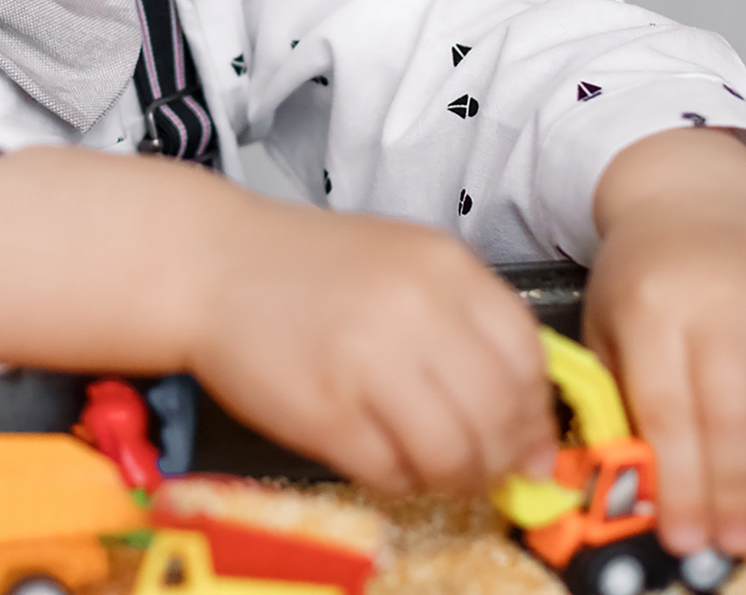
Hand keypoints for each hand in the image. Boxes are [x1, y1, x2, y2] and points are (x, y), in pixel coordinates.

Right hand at [0, 149, 555, 494]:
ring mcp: (367, 362)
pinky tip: (385, 460)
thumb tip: (533, 431)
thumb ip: (471, 330)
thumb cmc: (311, 269)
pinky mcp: (324, 412)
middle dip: (501, 454)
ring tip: (432, 467)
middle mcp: (414, 310)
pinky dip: (400, 481)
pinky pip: (391, 472)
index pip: (528, 357)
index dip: (533, 409)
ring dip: (454, 476)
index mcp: (444, 267)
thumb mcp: (404, 266)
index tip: (523, 432)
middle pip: (498, 412)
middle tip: (483, 464)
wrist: (211, 265)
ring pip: (453, 452)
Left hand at [584, 129, 745, 559]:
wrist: (696, 199)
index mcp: (654, 305)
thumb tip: (638, 490)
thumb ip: (621, 401)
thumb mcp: (606, 327)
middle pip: (738, 416)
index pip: (672, 409)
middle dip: (735, 493)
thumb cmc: (644, 276)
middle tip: (728, 541)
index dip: (681, 481)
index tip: (680, 534)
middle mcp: (723, 300)